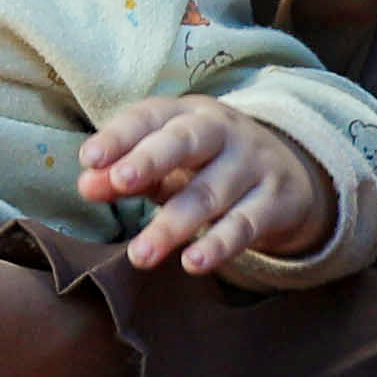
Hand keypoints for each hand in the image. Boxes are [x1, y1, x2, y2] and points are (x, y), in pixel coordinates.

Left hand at [78, 95, 330, 280]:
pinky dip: (219, 245)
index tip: (89, 158)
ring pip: (209, 194)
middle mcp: (222, 131)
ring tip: (140, 255)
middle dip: (150, 160)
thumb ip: (126, 174)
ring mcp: (252, 164)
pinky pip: (244, 225)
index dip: (119, 136)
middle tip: (119, 182)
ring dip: (172, 225)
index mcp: (187, 113)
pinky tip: (193, 263)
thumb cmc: (207, 165)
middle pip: (185, 140)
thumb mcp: (167, 164)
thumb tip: (87, 185)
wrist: (289, 174)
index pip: (150, 116)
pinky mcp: (275, 201)